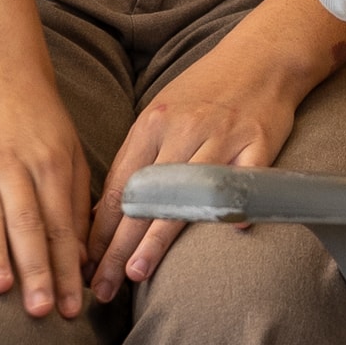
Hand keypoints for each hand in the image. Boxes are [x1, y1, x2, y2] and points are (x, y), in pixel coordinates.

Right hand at [0, 66, 93, 319]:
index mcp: (51, 165)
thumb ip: (76, 205)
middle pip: (28, 223)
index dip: (68, 268)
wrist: (1, 75)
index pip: (61, 226)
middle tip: (43, 310)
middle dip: (37, 268)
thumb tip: (83, 258)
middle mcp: (16, 164)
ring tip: (0, 287)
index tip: (74, 307)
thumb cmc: (42, 126)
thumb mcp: (71, 156)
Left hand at [86, 41, 305, 298]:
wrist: (260, 57)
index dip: (100, 229)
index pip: (121, 186)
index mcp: (154, 123)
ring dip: (158, 237)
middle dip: (118, 247)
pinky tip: (232, 230)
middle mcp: (185, 130)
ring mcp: (223, 137)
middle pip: (145, 197)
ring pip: (186, 195)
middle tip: (100, 286)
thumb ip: (139, 158)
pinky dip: (239, 202)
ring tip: (136, 272)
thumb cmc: (204, 91)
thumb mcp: (161, 114)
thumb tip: (105, 214)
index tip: (85, 264)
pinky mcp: (259, 142)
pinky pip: (247, 179)